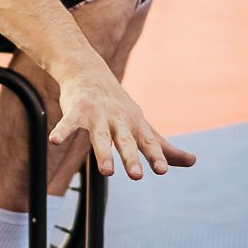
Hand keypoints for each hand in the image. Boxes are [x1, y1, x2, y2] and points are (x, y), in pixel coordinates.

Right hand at [50, 65, 197, 181]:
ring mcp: (97, 115)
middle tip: (136, 176)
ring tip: (106, 172)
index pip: (148, 142)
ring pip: (100, 136)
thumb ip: (164, 147)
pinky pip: (68, 123)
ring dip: (103, 153)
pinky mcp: (76, 110)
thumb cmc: (119, 106)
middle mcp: (118, 120)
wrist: (89, 71)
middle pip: (125, 141)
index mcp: (135, 126)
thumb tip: (192, 162)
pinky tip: (54, 141)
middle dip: (131, 157)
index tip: (162, 170)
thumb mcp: (143, 125)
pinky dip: (62, 131)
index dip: (155, 156)